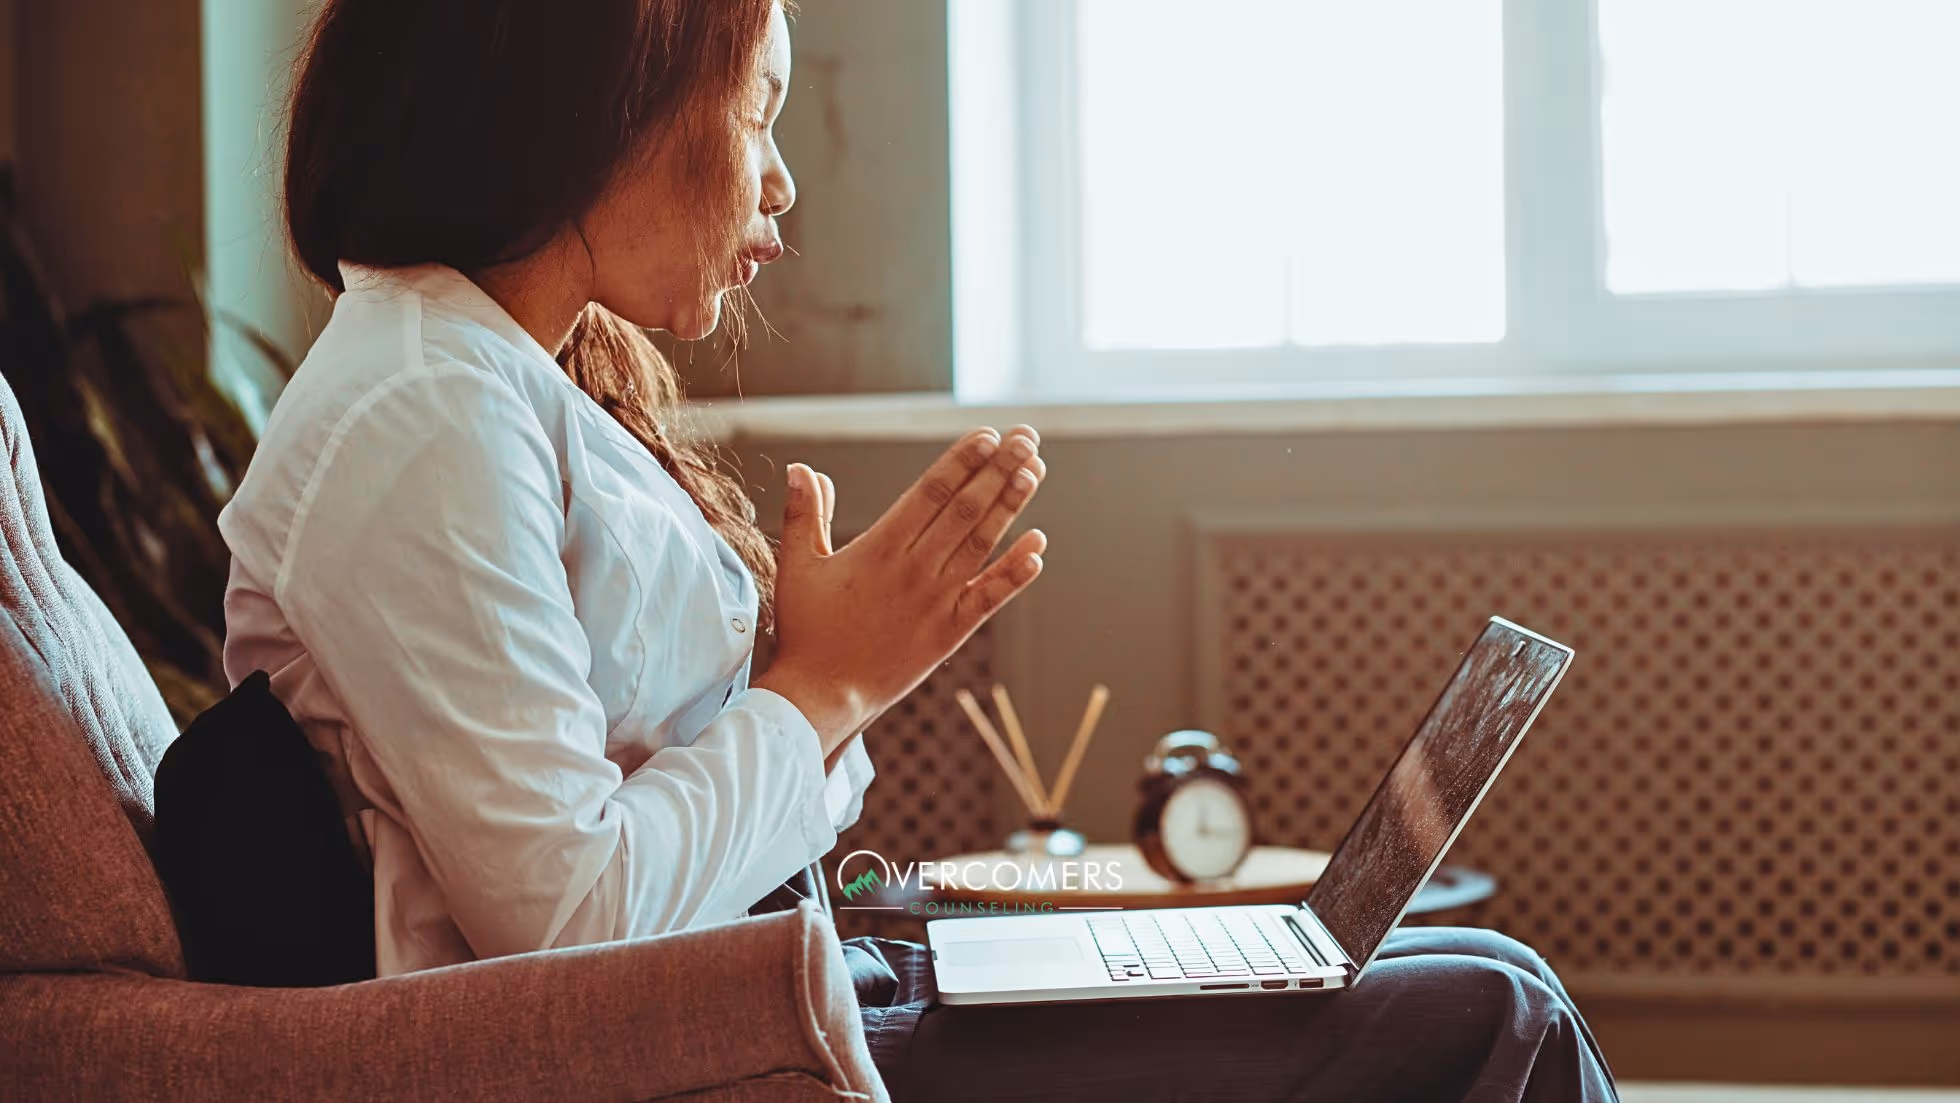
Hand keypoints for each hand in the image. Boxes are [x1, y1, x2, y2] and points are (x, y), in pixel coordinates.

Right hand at [754, 426, 1047, 752]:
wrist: (822, 697)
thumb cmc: (806, 632)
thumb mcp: (797, 567)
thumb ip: (804, 514)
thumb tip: (801, 468)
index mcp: (878, 548)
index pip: (930, 492)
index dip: (962, 461)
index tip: (987, 435)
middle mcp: (914, 570)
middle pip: (965, 509)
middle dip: (999, 469)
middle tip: (1025, 437)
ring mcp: (936, 602)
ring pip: (981, 544)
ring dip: (1011, 506)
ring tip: (1035, 470)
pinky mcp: (950, 633)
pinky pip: (989, 597)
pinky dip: (1015, 573)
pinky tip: (1039, 547)